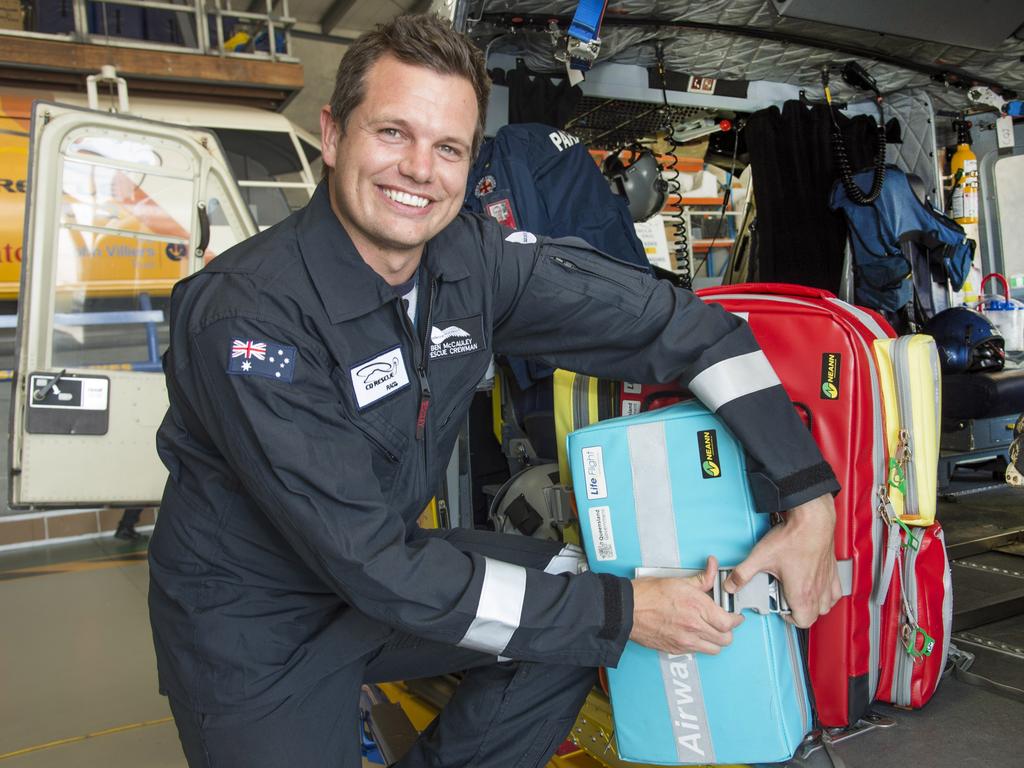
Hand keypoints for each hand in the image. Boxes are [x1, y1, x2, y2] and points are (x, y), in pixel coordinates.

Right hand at [630, 556, 743, 654]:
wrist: (627, 610)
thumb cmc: (648, 594)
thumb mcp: (678, 581)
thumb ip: (702, 578)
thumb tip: (713, 567)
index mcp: (697, 607)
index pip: (729, 622)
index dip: (736, 620)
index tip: (736, 616)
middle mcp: (694, 627)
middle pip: (726, 639)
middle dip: (728, 630)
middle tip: (723, 622)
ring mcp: (685, 641)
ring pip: (714, 649)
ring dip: (716, 640)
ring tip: (710, 629)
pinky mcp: (676, 649)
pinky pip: (698, 652)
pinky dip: (701, 644)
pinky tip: (695, 633)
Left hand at [723, 493, 841, 627]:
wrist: (812, 520)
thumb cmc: (793, 537)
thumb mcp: (760, 557)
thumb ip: (743, 574)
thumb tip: (731, 585)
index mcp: (801, 593)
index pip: (802, 621)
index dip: (790, 620)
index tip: (781, 610)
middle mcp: (818, 590)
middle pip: (814, 615)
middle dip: (800, 612)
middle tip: (787, 600)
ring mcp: (827, 580)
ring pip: (827, 605)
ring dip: (815, 604)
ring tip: (800, 594)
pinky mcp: (833, 570)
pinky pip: (836, 591)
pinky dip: (828, 594)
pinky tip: (817, 585)